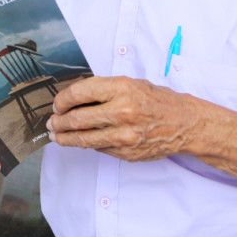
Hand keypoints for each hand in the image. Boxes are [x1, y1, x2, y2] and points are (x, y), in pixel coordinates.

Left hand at [47, 76, 196, 161]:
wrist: (184, 123)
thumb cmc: (158, 100)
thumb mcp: (132, 84)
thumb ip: (104, 89)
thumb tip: (73, 98)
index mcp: (122, 88)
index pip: (79, 93)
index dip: (62, 100)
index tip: (57, 104)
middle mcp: (122, 111)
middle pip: (77, 119)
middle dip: (58, 122)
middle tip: (51, 122)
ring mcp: (124, 135)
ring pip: (84, 139)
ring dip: (65, 138)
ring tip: (57, 136)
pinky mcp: (126, 152)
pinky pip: (99, 148)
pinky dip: (87, 144)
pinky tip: (81, 141)